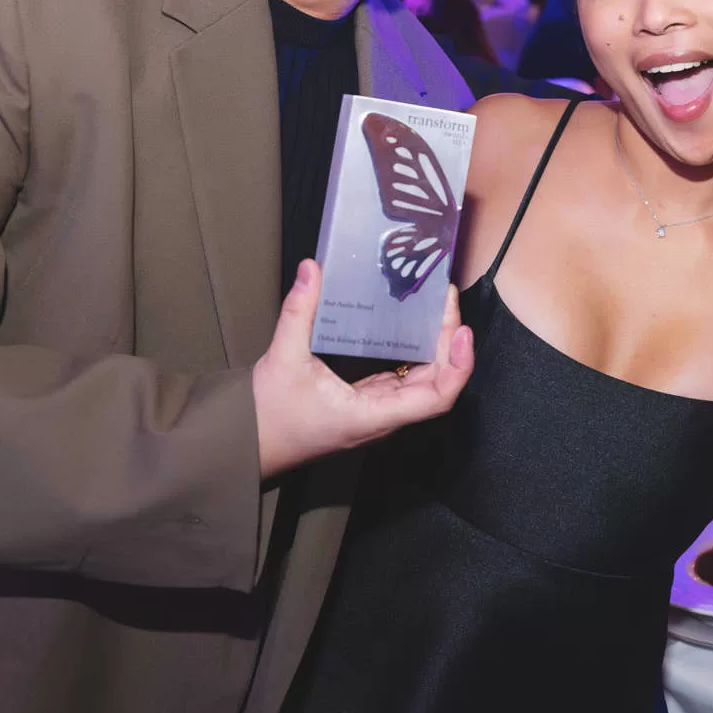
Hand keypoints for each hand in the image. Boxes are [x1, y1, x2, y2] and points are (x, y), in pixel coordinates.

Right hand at [252, 260, 473, 479]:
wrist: (250, 442)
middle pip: (436, 382)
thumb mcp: (283, 358)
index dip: (458, 366)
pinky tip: (413, 326)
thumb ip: (299, 312)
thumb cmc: (268, 415)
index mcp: (371, 415)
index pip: (436, 398)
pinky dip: (415, 352)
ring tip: (435, 306)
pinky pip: (404, 378)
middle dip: (448, 342)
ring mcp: (377, 410)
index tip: (462, 331)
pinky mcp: (368, 402)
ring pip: (423, 380)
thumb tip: (312, 270)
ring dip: (435, 346)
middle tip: (443, 299)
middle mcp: (382, 416)